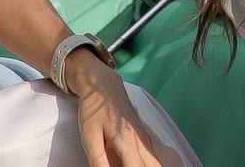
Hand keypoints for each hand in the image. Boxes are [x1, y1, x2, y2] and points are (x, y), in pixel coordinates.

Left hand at [65, 47, 173, 166]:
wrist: (103, 85)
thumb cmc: (94, 110)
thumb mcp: (89, 138)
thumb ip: (98, 162)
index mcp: (127, 141)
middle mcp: (141, 139)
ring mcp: (144, 137)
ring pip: (155, 162)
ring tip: (126, 164)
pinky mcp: (143, 135)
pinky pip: (151, 156)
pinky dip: (148, 165)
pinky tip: (135, 164)